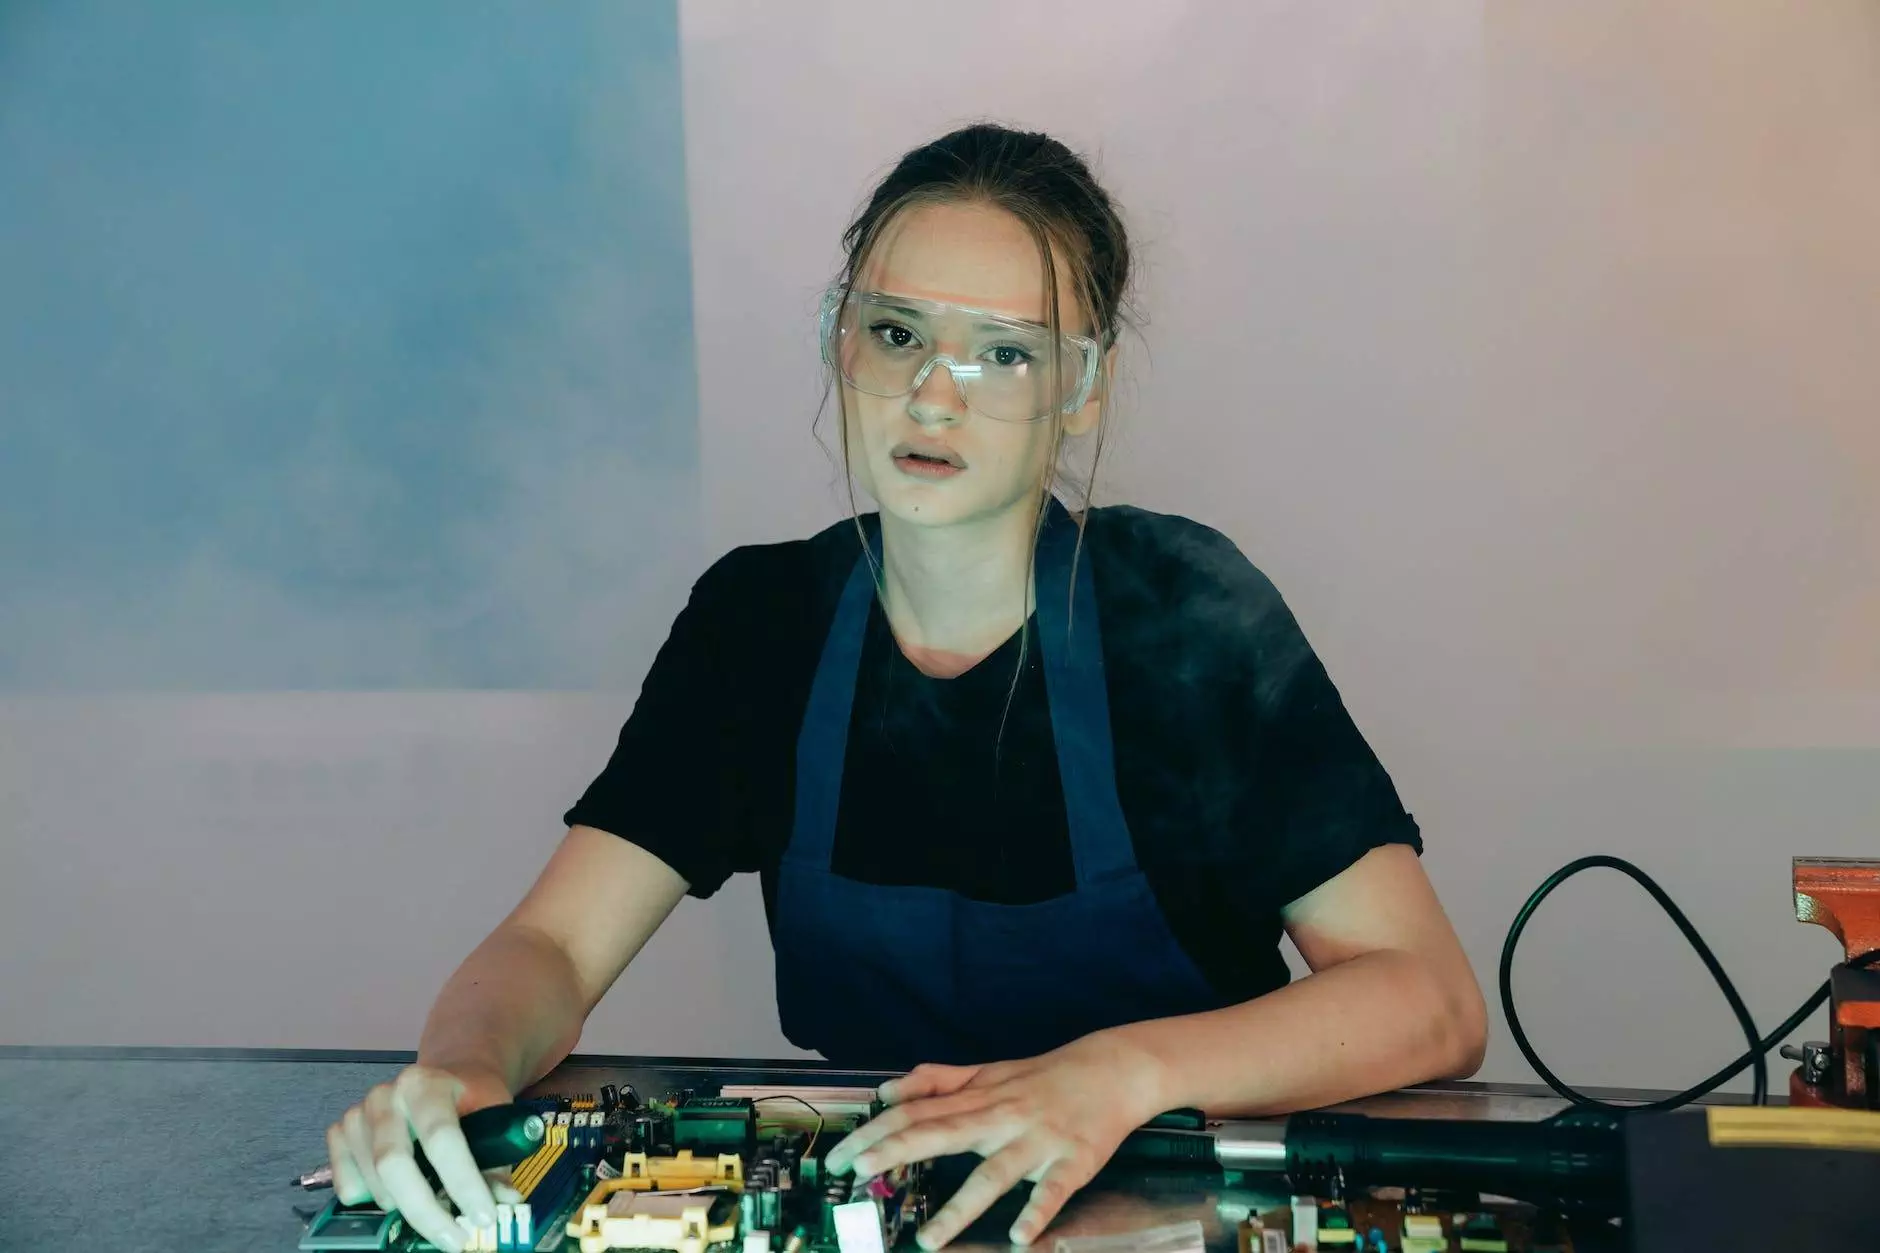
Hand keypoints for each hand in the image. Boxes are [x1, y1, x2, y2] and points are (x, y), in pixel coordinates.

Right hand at [325, 1063, 520, 1252]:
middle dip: (425, 1211)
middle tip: (454, 1239)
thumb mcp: (494, 1116)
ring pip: (373, 1181)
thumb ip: (496, 1160)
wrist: (448, 1077)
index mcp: (426, 1084)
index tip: (483, 1217)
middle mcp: (385, 1095)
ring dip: (404, 1207)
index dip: (462, 1181)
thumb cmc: (472, 1099)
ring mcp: (358, 1113)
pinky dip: (373, 1201)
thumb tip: (504, 1201)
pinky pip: (348, 1186)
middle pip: (394, 1163)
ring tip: (432, 1208)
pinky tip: (398, 1191)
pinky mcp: (338, 1132)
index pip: (441, 1137)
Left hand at [823, 1032, 1172, 1248]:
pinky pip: (1052, 1190)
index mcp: (978, 1099)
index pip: (916, 1112)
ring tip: (930, 1240)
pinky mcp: (1072, 1162)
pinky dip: (1037, 1211)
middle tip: (859, 1175)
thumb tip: (888, 1089)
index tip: (842, 1155)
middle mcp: (1001, 1118)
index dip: (876, 1131)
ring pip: (993, 1175)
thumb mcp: (988, 1070)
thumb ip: (937, 1079)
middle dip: (896, 1153)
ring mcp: (1036, 1141)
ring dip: (960, 1207)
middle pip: (941, 1134)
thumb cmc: (1044, 1076)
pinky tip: (1020, 1234)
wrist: (1112, 1070)